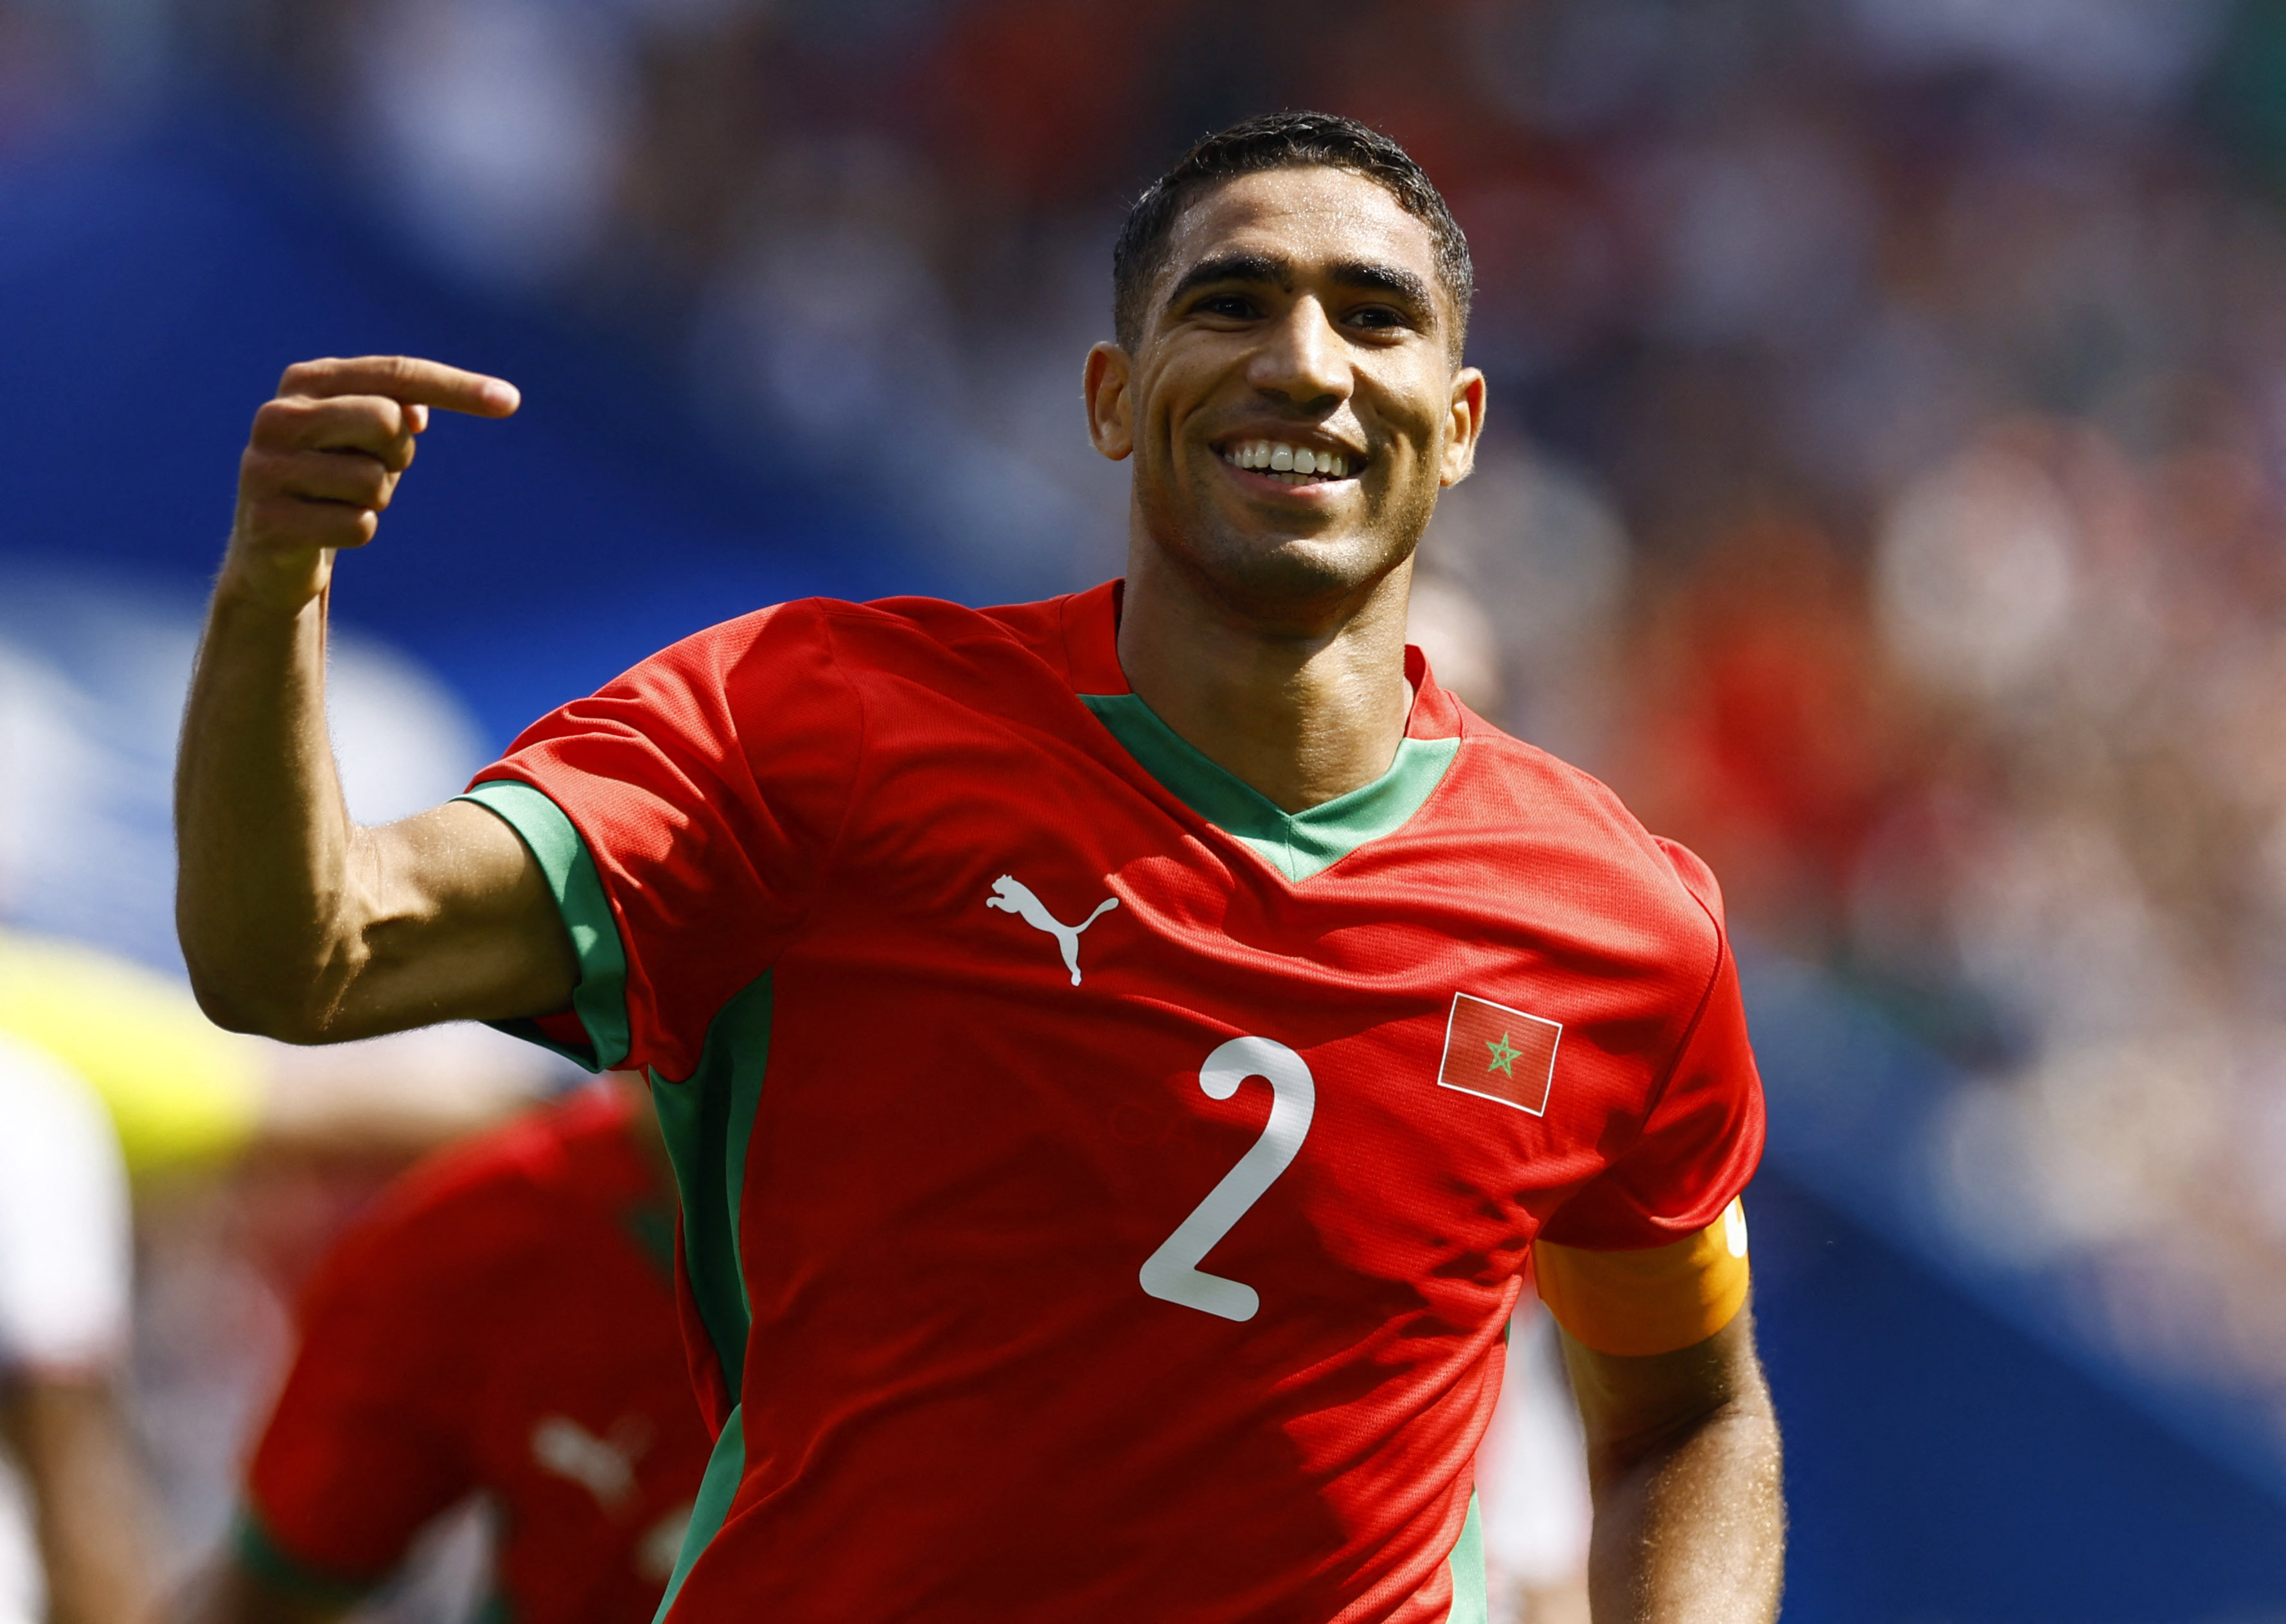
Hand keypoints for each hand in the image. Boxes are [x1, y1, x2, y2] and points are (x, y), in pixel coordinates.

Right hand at [224, 356, 519, 613]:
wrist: (273, 549)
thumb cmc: (334, 478)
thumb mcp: (369, 435)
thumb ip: (397, 407)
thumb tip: (417, 414)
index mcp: (305, 380)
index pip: (395, 373)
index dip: (456, 387)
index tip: (511, 401)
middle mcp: (278, 416)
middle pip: (387, 420)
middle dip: (397, 454)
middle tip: (373, 469)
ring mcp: (265, 467)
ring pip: (375, 480)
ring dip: (376, 499)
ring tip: (341, 500)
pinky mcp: (268, 520)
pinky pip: (359, 526)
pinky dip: (359, 532)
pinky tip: (326, 529)